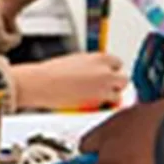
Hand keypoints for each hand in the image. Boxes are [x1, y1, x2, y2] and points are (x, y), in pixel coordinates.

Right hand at [12, 51, 127, 109]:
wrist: (40, 83)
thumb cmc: (50, 73)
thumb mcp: (74, 61)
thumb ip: (90, 66)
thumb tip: (95, 73)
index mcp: (98, 57)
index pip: (117, 63)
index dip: (111, 70)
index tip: (107, 74)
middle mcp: (104, 70)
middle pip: (123, 78)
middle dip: (116, 84)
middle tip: (106, 88)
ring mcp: (104, 85)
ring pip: (120, 93)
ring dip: (112, 96)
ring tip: (99, 98)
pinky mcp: (99, 100)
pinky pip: (111, 104)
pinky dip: (105, 106)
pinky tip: (94, 105)